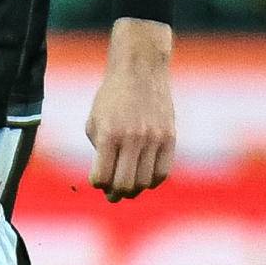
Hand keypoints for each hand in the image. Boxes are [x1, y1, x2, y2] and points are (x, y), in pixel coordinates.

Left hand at [84, 17, 175, 201]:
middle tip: (112, 194)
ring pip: (145, 182)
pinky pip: (163, 172)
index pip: (102, 177)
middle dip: (116, 193)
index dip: (98, 184)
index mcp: (108, 135)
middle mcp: (132, 139)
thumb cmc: (111, 97)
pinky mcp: (170, 138)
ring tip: (128, 186)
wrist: (140, 70)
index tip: (98, 181)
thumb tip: (106, 178)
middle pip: (125, 184)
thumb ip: (98, 150)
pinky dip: (152, 180)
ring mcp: (154, 139)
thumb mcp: (94, 121)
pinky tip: (145, 178)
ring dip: (134, 189)